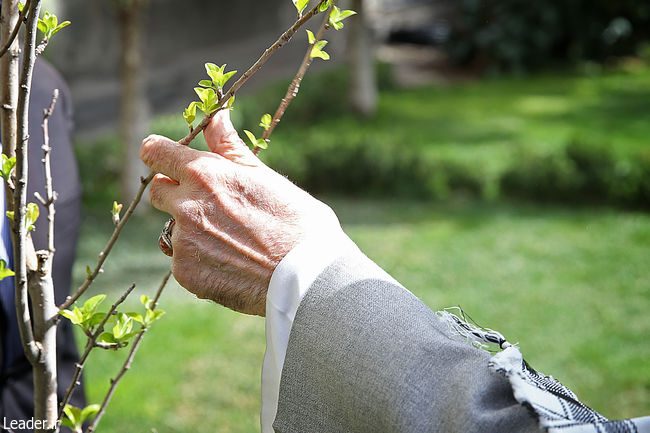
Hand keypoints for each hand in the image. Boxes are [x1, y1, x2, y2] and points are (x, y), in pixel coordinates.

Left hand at [139, 110, 338, 315]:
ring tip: (230, 241)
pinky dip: (199, 260)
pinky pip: (182, 260)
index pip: (154, 152)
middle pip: (158, 192)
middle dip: (177, 193)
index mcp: (205, 175)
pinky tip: (230, 263)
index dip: (159, 153)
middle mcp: (186, 206)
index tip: (166, 158)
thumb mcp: (265, 177)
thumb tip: (216, 116)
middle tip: (212, 204)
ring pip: (172, 229)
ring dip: (190, 230)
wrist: (309, 277)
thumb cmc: (297, 222)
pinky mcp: (186, 273)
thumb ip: (229, 147)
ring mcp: (183, 242)